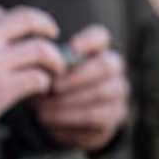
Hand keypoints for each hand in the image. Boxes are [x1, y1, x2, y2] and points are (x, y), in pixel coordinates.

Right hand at [0, 6, 65, 134]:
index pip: (1, 13)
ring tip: (55, 70)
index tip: (22, 36)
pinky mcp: (3, 87)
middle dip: (47, 27)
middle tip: (54, 38)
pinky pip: (37, 77)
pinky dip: (44, 83)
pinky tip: (39, 89)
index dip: (17, 25)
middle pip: (28, 19)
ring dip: (54, 59)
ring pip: (41, 49)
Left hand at [34, 25, 128, 150]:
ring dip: (69, 101)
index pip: (99, 37)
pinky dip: (69, 120)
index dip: (88, 41)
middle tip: (52, 87)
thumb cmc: (47, 86)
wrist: (59, 119)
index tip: (71, 48)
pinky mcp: (115, 116)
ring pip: (101, 92)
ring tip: (43, 109)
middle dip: (76, 76)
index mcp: (94, 49)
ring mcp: (117, 92)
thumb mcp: (43, 74)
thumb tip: (41, 68)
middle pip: (105, 65)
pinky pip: (96, 117)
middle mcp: (112, 67)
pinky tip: (50, 122)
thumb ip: (46, 66)